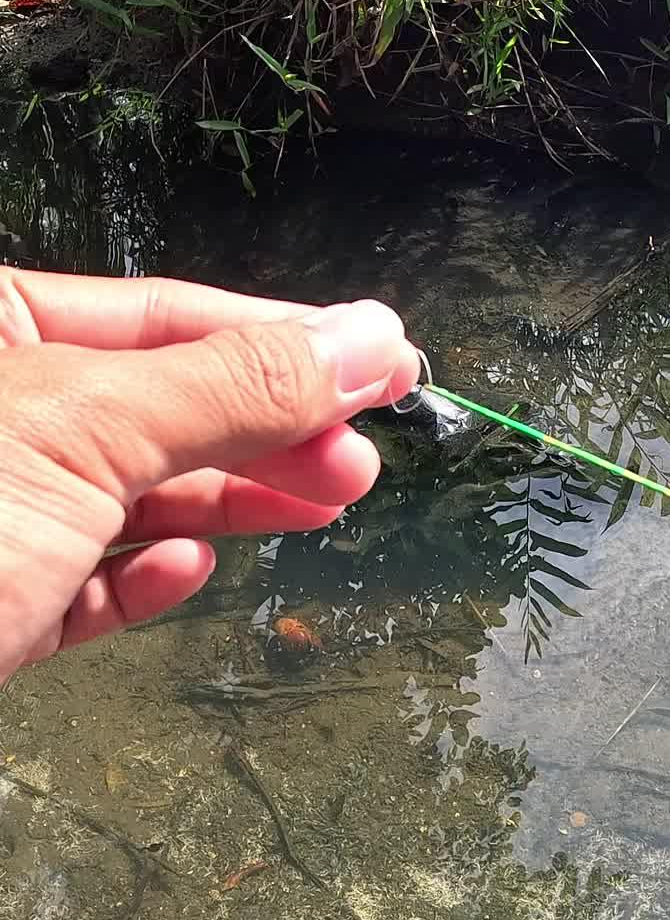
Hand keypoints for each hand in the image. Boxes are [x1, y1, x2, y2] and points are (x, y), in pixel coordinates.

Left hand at [0, 270, 419, 681]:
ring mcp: (2, 509)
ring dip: (235, 502)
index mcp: (0, 326)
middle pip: (170, 407)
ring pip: (141, 496)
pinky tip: (190, 566)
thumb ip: (232, 387)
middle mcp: (6, 408)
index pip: (173, 317)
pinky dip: (150, 575)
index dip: (287, 340)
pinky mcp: (0, 603)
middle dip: (275, 432)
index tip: (381, 364)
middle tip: (359, 457)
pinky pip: (91, 581)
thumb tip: (361, 343)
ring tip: (324, 503)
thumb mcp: (94, 432)